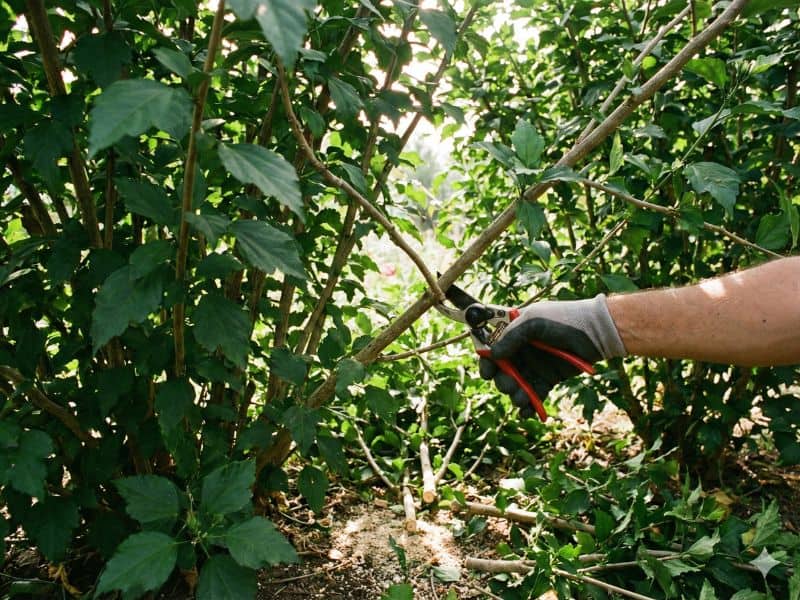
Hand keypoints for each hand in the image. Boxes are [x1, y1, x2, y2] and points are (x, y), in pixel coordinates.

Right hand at [479, 294, 625, 417]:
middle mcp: (521, 350)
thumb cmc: (564, 319)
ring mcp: (534, 365)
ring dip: (515, 394)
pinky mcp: (548, 379)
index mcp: (514, 332)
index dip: (487, 362)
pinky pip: (533, 394)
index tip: (487, 373)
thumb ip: (512, 336)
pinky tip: (527, 412)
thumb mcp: (534, 321)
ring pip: (516, 385)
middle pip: (502, 371)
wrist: (596, 332)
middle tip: (510, 386)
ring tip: (522, 399)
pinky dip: (528, 405)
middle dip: (503, 381)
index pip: (492, 348)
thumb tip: (493, 354)